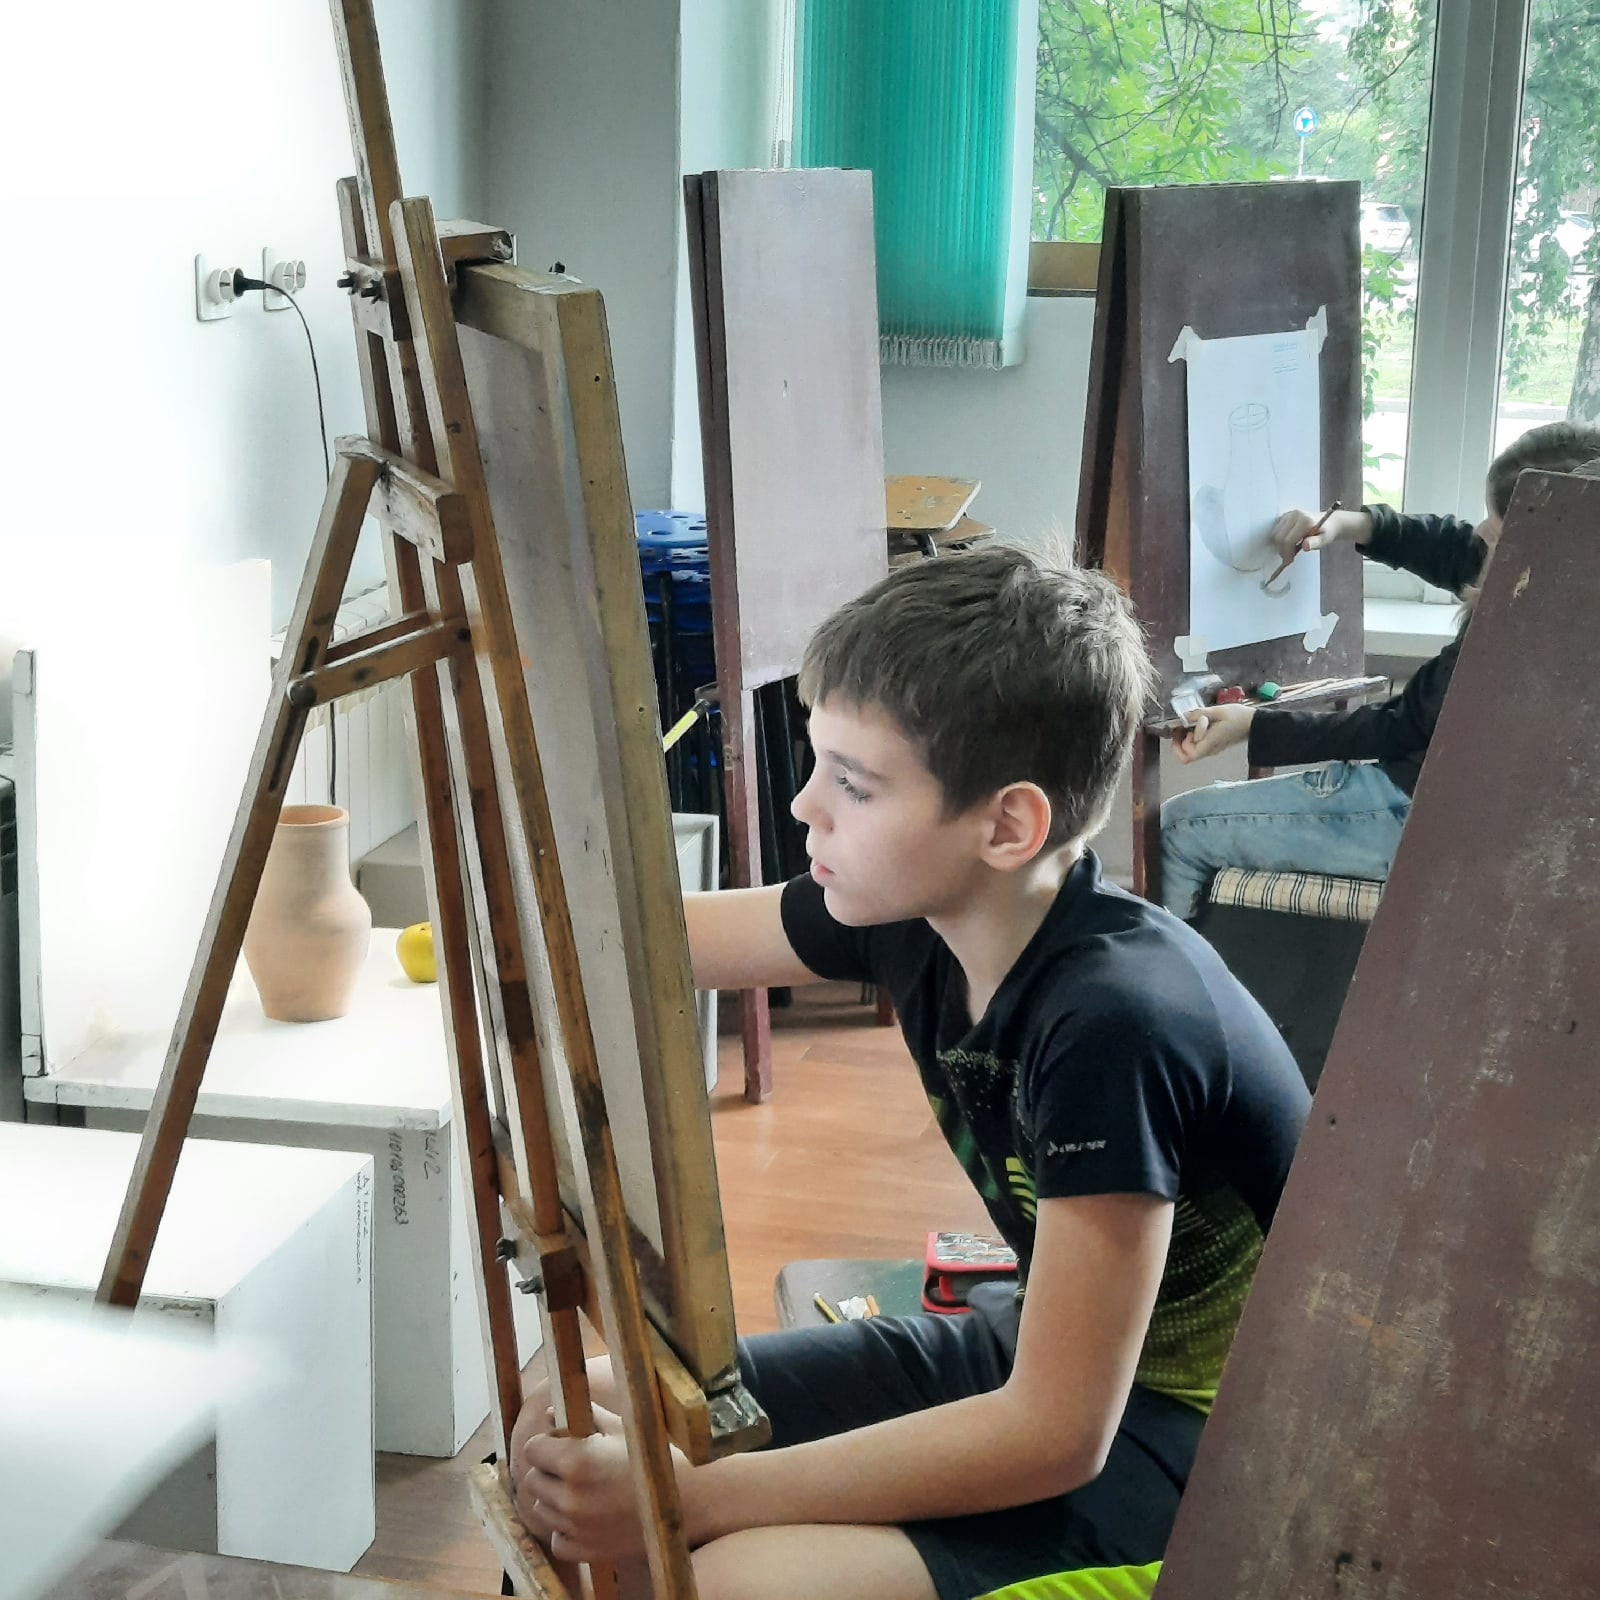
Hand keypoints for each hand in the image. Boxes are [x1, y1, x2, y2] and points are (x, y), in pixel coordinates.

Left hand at [515, 1405, 644, 1564]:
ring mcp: (577, 1528)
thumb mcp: (623, 1428)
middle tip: (572, 1464)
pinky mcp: (586, 1551)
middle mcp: (570, 1498)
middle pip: (533, 1479)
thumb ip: (585, 1418)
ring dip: (555, 1496)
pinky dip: (564, 1528)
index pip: (533, 1449)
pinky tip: (585, 1515)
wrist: (688, 1502)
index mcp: (577, 1462)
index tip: (560, 1441)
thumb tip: (551, 1414)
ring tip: (583, 1487)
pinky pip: (557, 1538)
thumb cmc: (655, 1460)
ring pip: (542, 1508)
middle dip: (547, 1468)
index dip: (545, 1442)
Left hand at [1173, 702, 1254, 763]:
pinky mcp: (1215, 744)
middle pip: (1188, 755)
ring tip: (1192, 723)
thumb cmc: (1240, 717)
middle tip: (1182, 727)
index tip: (1181, 730)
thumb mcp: (1218, 711)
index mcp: (1209, 744)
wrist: (1257, 723)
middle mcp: (1210, 750)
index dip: (1180, 745)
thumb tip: (1184, 716)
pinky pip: (1200, 745)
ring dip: (1188, 738)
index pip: (1188, 755)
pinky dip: (1195, 737)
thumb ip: (1199, 713)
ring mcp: (1213, 748)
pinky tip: (1199, 724)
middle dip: (1181, 742)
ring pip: (1193, 751)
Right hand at [1268, 506, 1371, 564]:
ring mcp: (1289, 514)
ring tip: (1290, 551)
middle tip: (1288, 558)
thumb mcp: (1324, 540)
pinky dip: (1279, 540)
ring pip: (1275, 534)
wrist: (1329, 522)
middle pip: (1279, 537)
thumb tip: (1305, 547)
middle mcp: (1295, 515)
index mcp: (1305, 520)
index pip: (1288, 540)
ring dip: (1280, 545)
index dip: (1286, 553)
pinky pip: (1276, 531)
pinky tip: (1288, 543)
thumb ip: (1315, 543)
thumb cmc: (1327, 532)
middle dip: (1282, 550)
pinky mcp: (1285, 516)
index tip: (1288, 561)